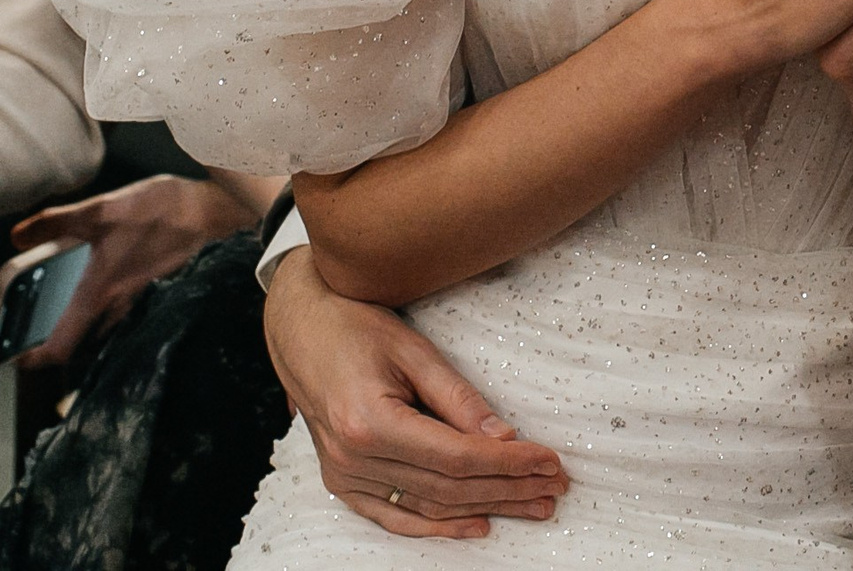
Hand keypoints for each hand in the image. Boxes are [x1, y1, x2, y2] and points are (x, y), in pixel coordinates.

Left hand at [4, 175, 266, 367]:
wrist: (223, 214)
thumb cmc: (165, 211)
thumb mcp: (102, 208)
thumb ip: (57, 222)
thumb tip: (17, 236)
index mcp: (99, 294)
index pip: (58, 349)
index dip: (31, 358)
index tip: (15, 354)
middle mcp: (120, 312)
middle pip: (80, 348)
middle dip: (58, 342)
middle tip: (40, 326)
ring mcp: (144, 310)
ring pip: (105, 337)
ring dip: (85, 332)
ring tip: (72, 310)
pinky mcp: (161, 301)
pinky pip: (128, 325)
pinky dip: (111, 320)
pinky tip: (111, 294)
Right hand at [266, 248, 568, 538]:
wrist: (299, 328)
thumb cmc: (356, 325)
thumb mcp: (413, 350)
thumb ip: (458, 398)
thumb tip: (505, 438)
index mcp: (369, 422)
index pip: (457, 457)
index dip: (509, 463)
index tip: (549, 461)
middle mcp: (353, 458)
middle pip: (448, 488)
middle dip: (508, 489)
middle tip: (553, 487)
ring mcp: (344, 476)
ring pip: (429, 507)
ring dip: (486, 509)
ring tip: (533, 505)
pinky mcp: (342, 482)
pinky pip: (395, 517)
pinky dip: (438, 527)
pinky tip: (478, 525)